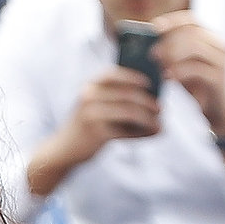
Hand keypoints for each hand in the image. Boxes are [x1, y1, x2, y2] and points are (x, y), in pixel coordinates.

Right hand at [44, 71, 158, 176]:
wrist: (64, 149)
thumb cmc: (85, 125)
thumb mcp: (92, 104)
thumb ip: (112, 96)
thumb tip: (149, 94)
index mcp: (89, 86)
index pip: (114, 74)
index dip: (134, 77)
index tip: (150, 83)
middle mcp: (89, 97)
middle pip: (127, 94)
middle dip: (147, 101)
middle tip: (161, 107)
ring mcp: (92, 115)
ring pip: (130, 112)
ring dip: (148, 118)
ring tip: (159, 122)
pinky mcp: (97, 133)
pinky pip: (126, 131)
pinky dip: (143, 132)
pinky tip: (152, 133)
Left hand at [152, 13, 224, 137]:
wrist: (217, 110)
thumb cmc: (196, 85)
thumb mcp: (182, 65)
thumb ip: (171, 52)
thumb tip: (145, 43)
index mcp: (211, 38)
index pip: (192, 21)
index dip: (172, 21)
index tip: (153, 27)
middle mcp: (220, 46)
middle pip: (192, 33)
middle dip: (169, 41)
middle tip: (151, 52)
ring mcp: (222, 61)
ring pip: (195, 48)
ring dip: (173, 54)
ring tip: (157, 64)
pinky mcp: (219, 78)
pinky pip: (197, 70)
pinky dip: (179, 72)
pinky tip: (166, 77)